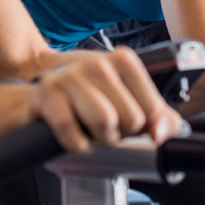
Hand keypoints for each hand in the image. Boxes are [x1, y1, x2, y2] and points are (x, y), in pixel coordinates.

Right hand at [28, 46, 182, 153]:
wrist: (41, 90)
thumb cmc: (88, 98)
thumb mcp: (128, 101)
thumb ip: (158, 117)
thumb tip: (162, 133)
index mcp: (123, 61)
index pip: (153, 110)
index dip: (142, 126)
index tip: (125, 120)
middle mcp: (99, 63)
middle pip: (131, 119)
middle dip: (118, 133)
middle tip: (103, 126)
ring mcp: (72, 75)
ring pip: (105, 121)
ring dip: (97, 138)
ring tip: (89, 129)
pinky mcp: (49, 91)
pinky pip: (72, 129)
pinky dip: (75, 143)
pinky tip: (74, 136)